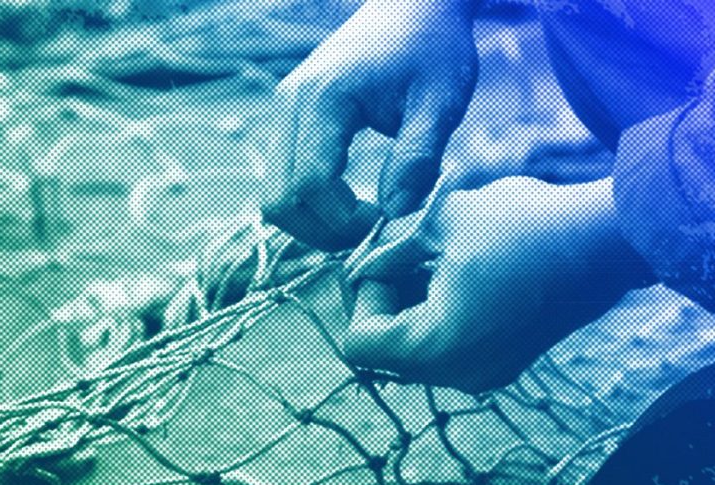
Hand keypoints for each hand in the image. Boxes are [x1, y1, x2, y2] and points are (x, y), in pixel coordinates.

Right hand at [261, 0, 479, 250]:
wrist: (411, 4)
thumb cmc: (431, 47)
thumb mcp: (441, 102)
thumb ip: (418, 158)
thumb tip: (395, 213)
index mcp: (325, 98)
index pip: (312, 184)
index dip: (344, 220)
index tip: (385, 223)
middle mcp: (290, 103)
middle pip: (279, 199)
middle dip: (321, 231)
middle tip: (369, 232)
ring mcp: (283, 110)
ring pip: (273, 194)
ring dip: (312, 221)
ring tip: (360, 219)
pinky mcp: (288, 117)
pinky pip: (282, 177)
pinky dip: (309, 202)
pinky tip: (348, 201)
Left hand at [344, 177, 654, 392]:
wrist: (607, 238)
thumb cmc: (521, 227)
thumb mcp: (437, 225)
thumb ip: (387, 252)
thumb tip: (362, 264)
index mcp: (435, 348)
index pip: (358, 342)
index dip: (361, 297)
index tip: (385, 259)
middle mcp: (458, 375)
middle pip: (386, 351)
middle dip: (384, 299)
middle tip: (401, 252)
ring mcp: (486, 373)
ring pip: (417, 349)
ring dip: (412, 304)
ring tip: (432, 256)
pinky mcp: (506, 361)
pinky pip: (451, 347)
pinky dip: (440, 313)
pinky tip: (457, 271)